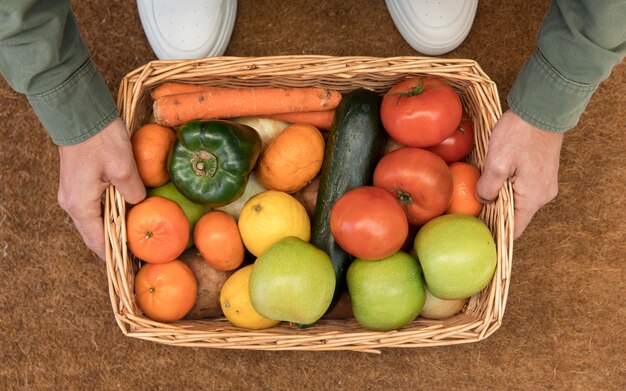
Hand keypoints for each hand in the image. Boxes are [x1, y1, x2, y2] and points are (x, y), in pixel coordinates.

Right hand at [57, 118, 145, 258]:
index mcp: (80, 205)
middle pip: (94, 236)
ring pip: (93, 223)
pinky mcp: (77, 185)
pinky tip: (125, 220)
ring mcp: (72, 194)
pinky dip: (108, 219)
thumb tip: (139, 204)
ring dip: (111, 233)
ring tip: (133, 243)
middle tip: (137, 258)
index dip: (117, 256)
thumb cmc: (100, 138)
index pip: (99, 242)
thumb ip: (133, 191)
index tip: (134, 266)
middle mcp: (71, 204)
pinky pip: (93, 210)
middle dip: (115, 248)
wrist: (79, 112)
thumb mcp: (123, 166)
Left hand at [476, 110, 563, 238]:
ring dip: (500, 199)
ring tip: (479, 193)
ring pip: (518, 202)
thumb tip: (483, 200)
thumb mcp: (497, 162)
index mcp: (533, 198)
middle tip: (472, 210)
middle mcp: (543, 196)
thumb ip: (488, 186)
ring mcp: (544, 184)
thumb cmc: (519, 134)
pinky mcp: (542, 173)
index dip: (495, 232)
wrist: (542, 109)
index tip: (477, 230)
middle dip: (494, 215)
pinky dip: (508, 188)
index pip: (514, 230)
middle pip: (515, 216)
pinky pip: (523, 189)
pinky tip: (492, 180)